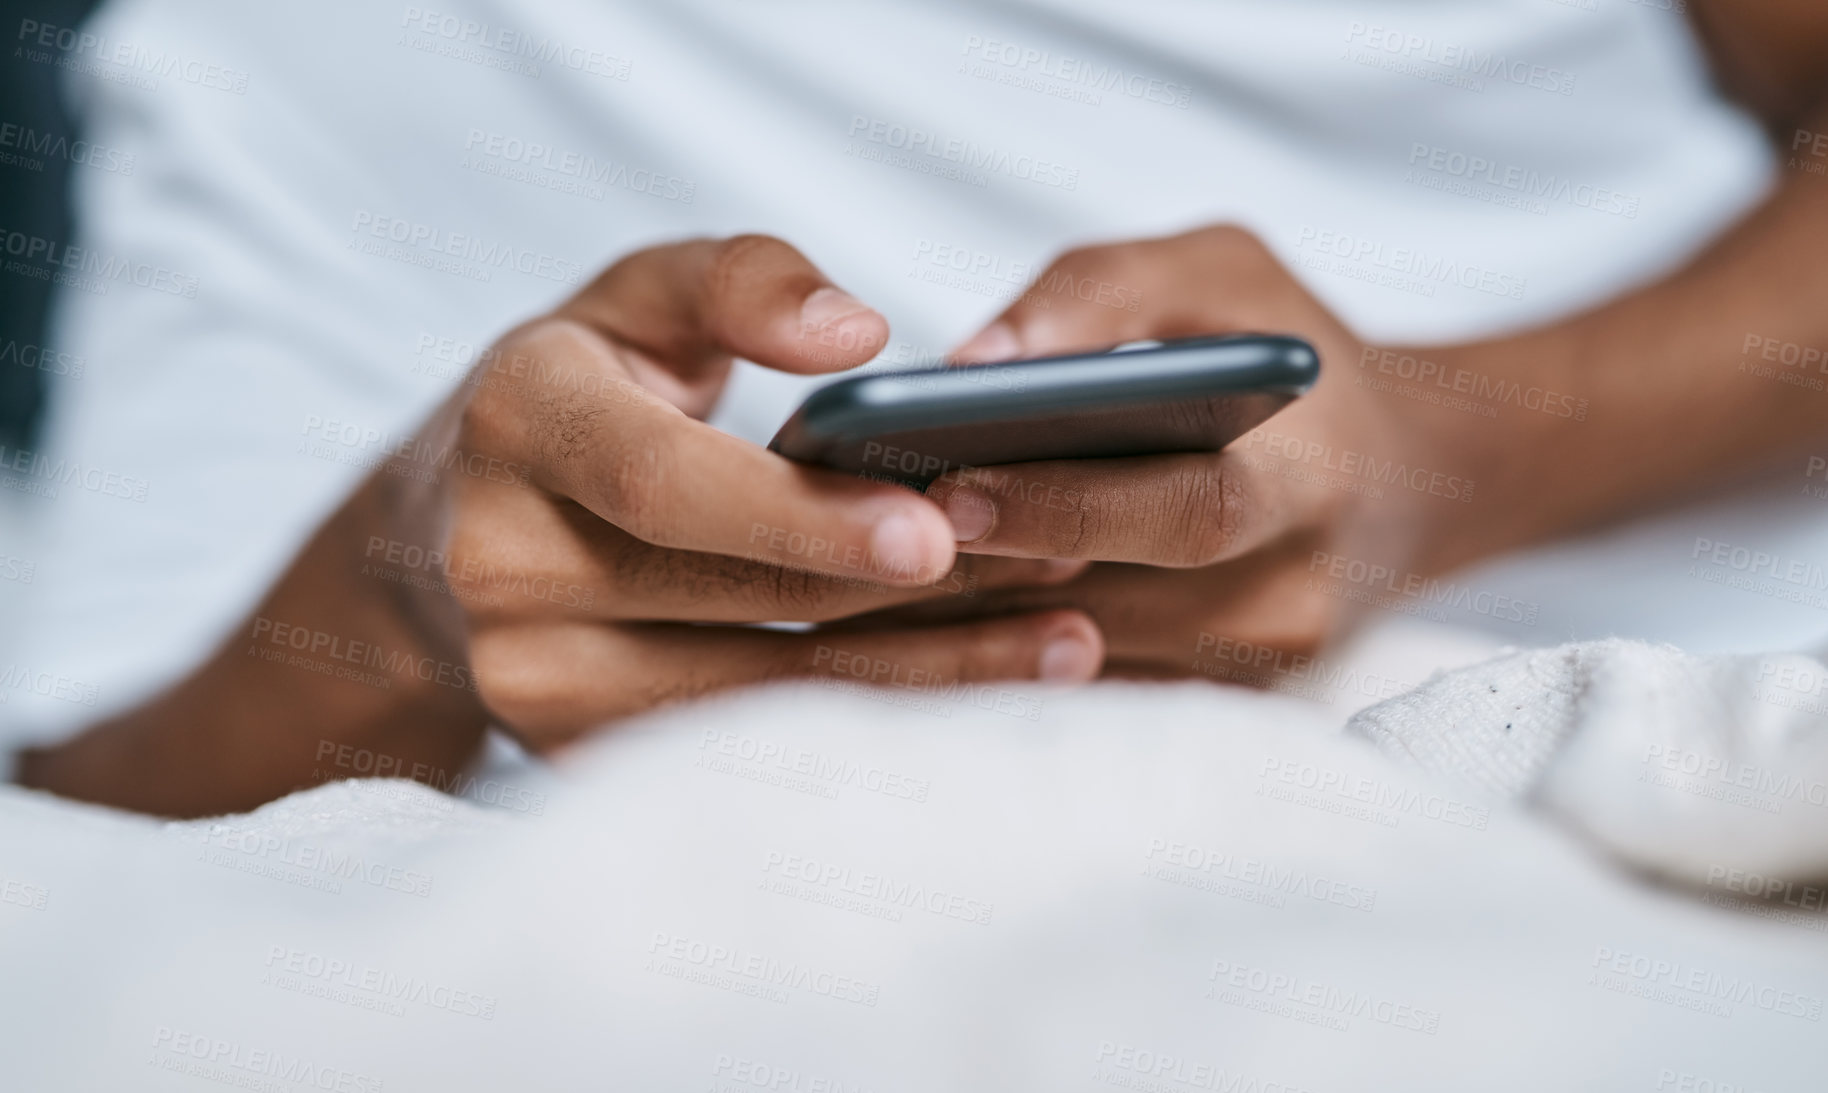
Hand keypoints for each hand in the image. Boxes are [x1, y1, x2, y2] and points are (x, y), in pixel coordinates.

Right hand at [384, 236, 1101, 748]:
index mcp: (518, 423)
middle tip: (1062, 560)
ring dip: (925, 675)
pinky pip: (750, 756)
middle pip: (734, 604)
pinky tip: (982, 694)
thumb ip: (746, 282)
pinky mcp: (574, 756)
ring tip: (1065, 638)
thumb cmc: (586, 392)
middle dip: (913, 593)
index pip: (663, 483)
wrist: (455, 532)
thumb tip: (862, 336)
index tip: (938, 532)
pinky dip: (876, 729)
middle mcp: (503, 566)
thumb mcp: (646, 297)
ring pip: (758, 701)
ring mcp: (531, 680)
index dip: (800, 515)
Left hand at [850, 226, 1477, 687]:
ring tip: (839, 587)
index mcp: (1313, 477)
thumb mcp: (1225, 274)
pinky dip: (988, 664)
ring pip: (1074, 668)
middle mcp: (1292, 597)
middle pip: (1110, 603)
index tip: (948, 491)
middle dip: (971, 581)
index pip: (1185, 511)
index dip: (1066, 508)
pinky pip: (1082, 699)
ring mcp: (1257, 674)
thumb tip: (965, 364)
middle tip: (848, 550)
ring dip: (954, 636)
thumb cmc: (1297, 357)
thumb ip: (1103, 291)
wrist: (1414, 478)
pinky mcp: (1219, 714)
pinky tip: (899, 627)